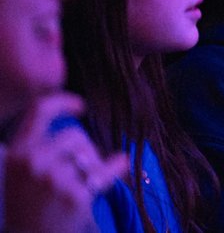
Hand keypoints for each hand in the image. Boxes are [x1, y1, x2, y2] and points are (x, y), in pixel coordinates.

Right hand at [4, 93, 128, 232]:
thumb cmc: (28, 207)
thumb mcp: (22, 173)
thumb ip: (41, 149)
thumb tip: (77, 127)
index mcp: (18, 153)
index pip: (39, 110)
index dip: (63, 102)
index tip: (80, 106)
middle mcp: (34, 162)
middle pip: (75, 135)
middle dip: (85, 149)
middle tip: (83, 168)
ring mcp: (54, 179)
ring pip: (90, 154)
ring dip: (94, 165)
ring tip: (87, 180)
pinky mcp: (75, 195)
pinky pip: (105, 172)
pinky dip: (116, 168)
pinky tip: (120, 163)